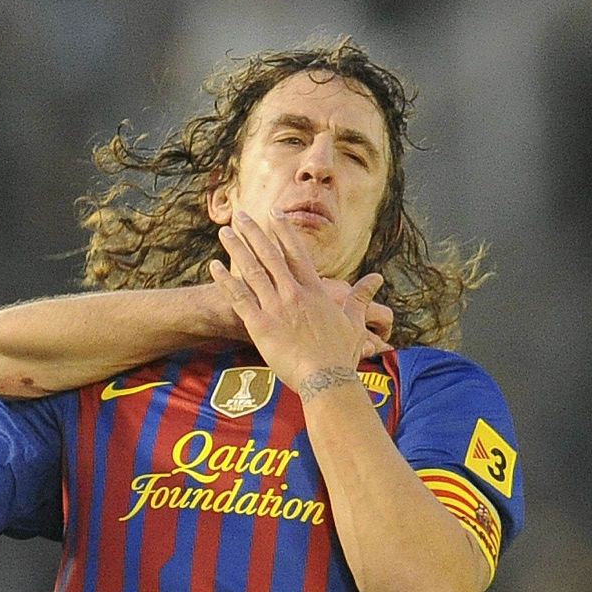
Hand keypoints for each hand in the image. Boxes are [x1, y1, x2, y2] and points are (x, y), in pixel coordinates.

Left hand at [207, 209, 386, 388]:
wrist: (327, 378)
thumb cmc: (341, 355)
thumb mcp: (355, 322)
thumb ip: (361, 298)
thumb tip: (377, 279)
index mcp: (315, 291)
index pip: (296, 253)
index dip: (284, 231)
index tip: (274, 213)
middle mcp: (294, 293)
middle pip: (270, 255)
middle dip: (254, 233)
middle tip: (241, 215)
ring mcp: (276, 308)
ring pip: (252, 271)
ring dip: (237, 249)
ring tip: (224, 232)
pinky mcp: (260, 326)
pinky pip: (239, 298)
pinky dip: (226, 281)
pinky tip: (214, 267)